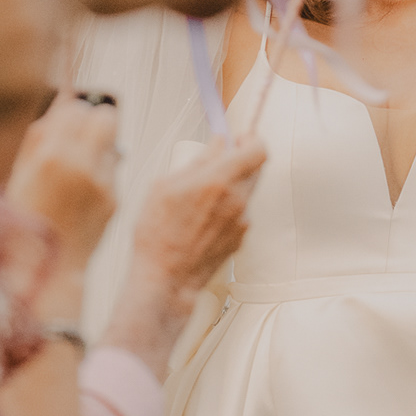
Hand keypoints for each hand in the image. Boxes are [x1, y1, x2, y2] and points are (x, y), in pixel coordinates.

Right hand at [6, 96, 119, 269]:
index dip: (70, 113)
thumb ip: (37, 139)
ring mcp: (102, 183)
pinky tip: (83, 192)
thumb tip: (56, 107)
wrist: (44, 273)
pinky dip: (101, 173)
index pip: (75, 109)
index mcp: (51, 156)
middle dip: (94, 121)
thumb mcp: (17, 177)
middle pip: (106, 117)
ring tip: (80, 167)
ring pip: (113, 143)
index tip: (65, 122)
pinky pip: (113, 171)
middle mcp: (82, 165)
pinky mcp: (115, 199)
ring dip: (99, 148)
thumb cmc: (21, 224)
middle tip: (82, 134)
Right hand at [128, 138, 264, 307]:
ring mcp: (241, 221)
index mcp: (219, 180)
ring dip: (233, 185)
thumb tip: (218, 144)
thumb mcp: (165, 186)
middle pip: (256, 169)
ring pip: (247, 191)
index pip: (258, 151)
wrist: (166, 278)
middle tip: (221, 161)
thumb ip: (197, 162)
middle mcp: (237, 199)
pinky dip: (228, 208)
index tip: (240, 138)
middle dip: (241, 160)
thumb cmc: (158, 233)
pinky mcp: (240, 238)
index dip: (252, 140)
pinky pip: (240, 213)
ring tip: (204, 195)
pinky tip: (204, 218)